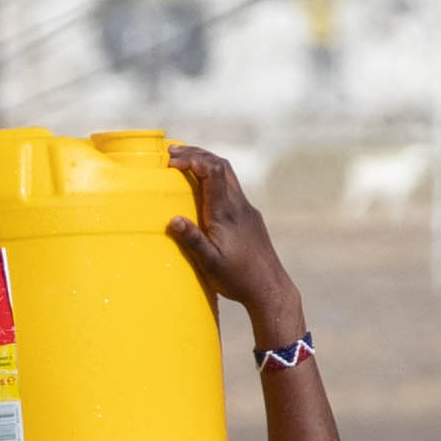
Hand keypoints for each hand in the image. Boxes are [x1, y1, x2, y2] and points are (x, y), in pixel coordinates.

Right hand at [163, 143, 308, 344]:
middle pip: (220, 164)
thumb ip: (192, 240)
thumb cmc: (238, 278)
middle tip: (171, 152)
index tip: (171, 162)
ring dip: (205, 163)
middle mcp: (238, 204)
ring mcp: (246, 209)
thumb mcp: (210, 264)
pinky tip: (201, 188)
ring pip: (227, 174)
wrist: (270, 288)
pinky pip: (230, 187)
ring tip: (184, 162)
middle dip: (196, 153)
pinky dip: (213, 177)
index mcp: (226, 212)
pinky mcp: (249, 216)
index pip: (212, 171)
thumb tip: (172, 220)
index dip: (192, 159)